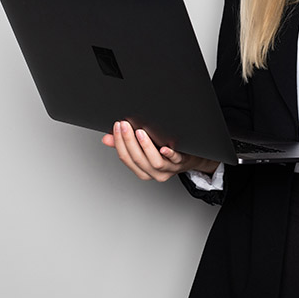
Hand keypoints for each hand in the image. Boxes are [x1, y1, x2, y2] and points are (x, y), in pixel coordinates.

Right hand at [101, 121, 218, 181]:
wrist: (192, 157)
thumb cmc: (165, 152)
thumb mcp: (144, 149)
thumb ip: (126, 144)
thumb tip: (107, 138)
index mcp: (142, 170)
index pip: (126, 158)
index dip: (119, 142)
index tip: (117, 126)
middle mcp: (154, 172)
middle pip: (138, 159)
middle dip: (129, 141)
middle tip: (125, 125)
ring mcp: (169, 168)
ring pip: (154, 162)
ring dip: (145, 147)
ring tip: (139, 132)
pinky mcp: (182, 162)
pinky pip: (175, 160)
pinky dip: (169, 154)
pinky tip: (164, 148)